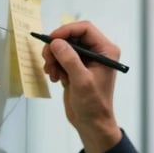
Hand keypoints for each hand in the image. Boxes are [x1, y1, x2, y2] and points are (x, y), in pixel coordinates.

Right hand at [40, 21, 122, 152]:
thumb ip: (70, 60)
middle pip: (71, 37)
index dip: (66, 31)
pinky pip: (61, 58)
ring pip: (64, 48)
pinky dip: (55, 66)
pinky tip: (56, 79)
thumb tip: (56, 43)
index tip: (52, 39)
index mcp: (106, 51)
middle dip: (57, 47)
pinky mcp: (76, 68)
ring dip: (54, 58)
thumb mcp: (82, 81)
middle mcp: (97, 52)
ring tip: (52, 74)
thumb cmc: (93, 104)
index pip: (85, 29)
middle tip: (47, 60)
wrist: (91, 123)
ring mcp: (86, 60)